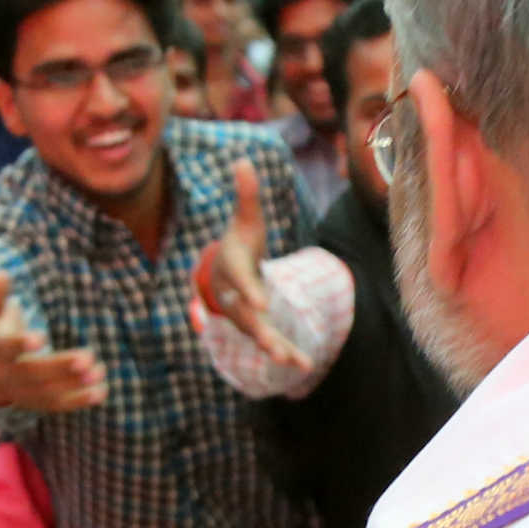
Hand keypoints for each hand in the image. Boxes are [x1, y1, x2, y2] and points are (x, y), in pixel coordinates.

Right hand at [0, 273, 107, 414]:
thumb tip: (1, 274)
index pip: (6, 349)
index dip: (21, 344)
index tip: (41, 339)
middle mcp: (5, 375)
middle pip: (32, 373)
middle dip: (60, 367)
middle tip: (87, 357)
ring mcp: (21, 393)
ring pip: (47, 392)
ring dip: (74, 384)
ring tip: (99, 372)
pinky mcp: (37, 403)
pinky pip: (58, 405)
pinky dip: (79, 401)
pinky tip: (101, 392)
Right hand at [193, 161, 307, 370]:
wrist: (223, 270)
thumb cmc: (239, 242)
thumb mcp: (245, 219)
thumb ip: (247, 195)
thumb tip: (244, 161)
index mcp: (231, 267)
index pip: (239, 280)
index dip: (249, 291)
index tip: (262, 303)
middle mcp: (233, 295)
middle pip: (244, 315)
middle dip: (259, 331)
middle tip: (273, 347)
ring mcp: (242, 314)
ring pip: (257, 334)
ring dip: (275, 348)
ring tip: (294, 362)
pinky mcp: (255, 326)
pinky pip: (269, 341)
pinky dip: (286, 353)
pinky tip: (305, 365)